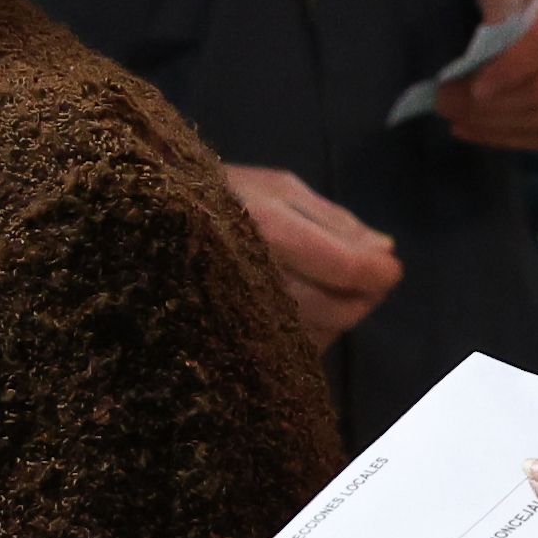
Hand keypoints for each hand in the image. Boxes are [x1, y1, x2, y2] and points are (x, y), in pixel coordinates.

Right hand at [221, 165, 401, 345]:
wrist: (146, 222)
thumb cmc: (220, 194)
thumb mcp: (278, 188)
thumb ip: (334, 221)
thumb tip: (384, 250)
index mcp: (267, 229)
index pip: (345, 267)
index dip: (378, 273)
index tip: (391, 269)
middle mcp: (251, 275)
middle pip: (335, 307)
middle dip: (364, 298)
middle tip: (371, 281)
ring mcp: (235, 312)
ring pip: (315, 333)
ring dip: (339, 317)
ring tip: (336, 292)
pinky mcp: (224, 337)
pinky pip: (286, 349)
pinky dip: (310, 333)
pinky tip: (306, 312)